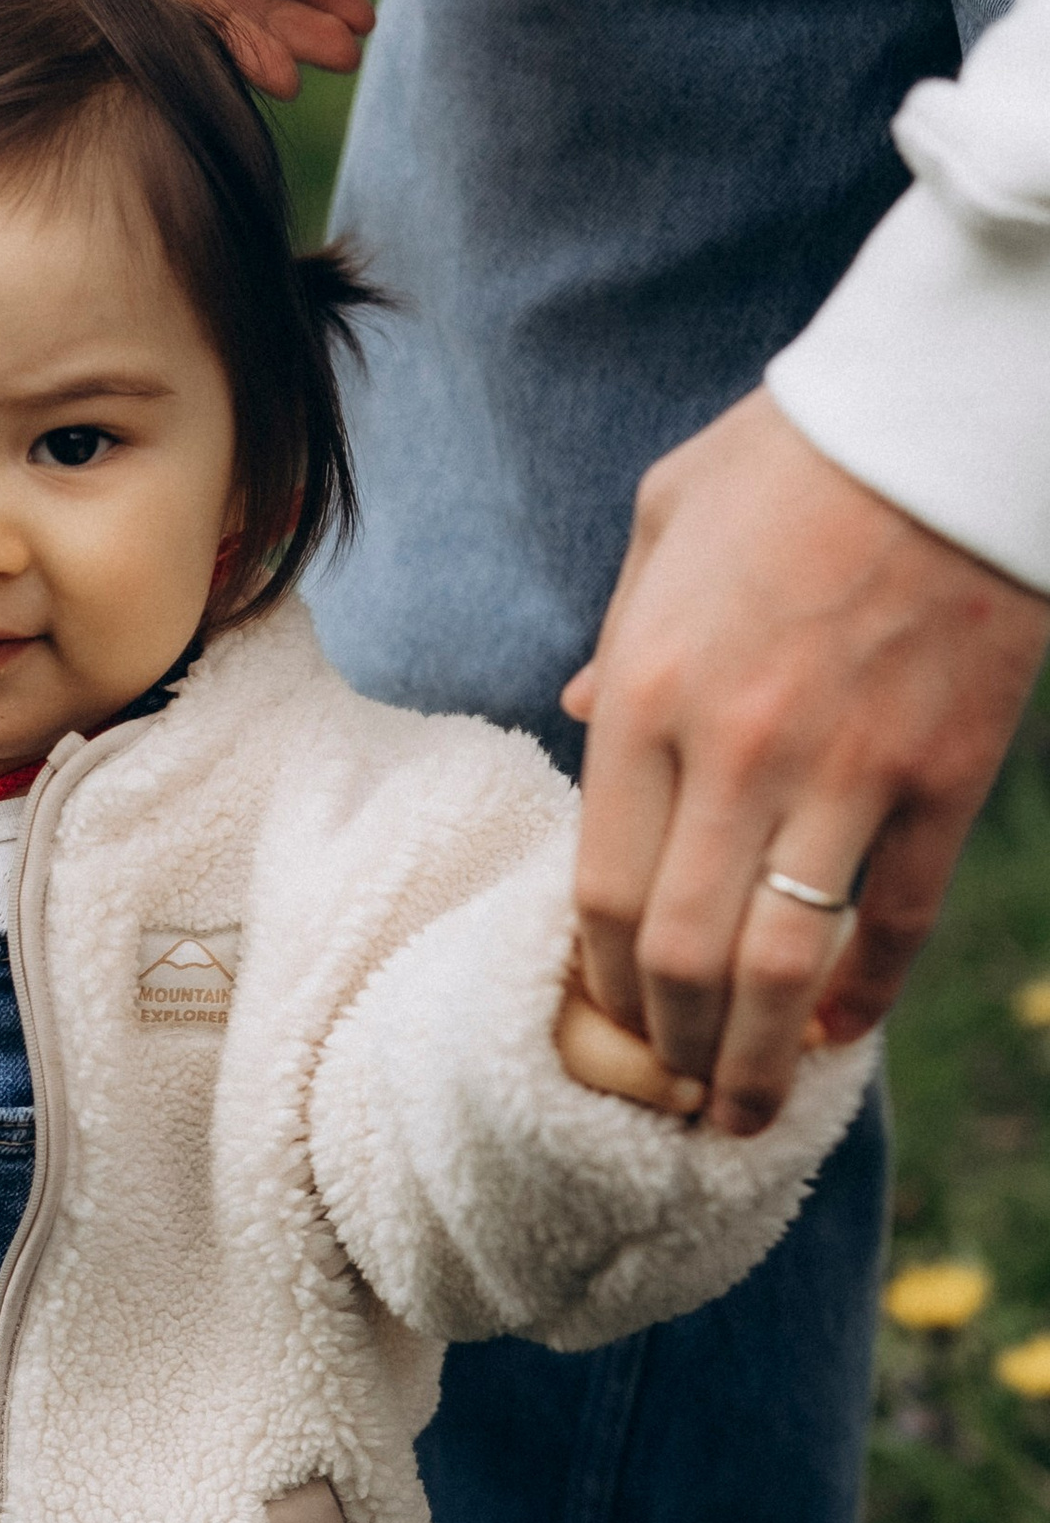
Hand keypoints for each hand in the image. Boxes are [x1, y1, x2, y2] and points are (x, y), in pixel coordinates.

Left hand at [564, 392, 1049, 1133]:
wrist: (949, 409)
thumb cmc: (795, 454)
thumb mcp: (665, 525)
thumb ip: (615, 634)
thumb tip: (574, 711)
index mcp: (646, 693)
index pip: (598, 892)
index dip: (597, 983)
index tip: (604, 1022)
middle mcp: (734, 749)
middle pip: (680, 953)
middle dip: (669, 1045)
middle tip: (669, 1092)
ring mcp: (847, 767)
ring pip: (783, 961)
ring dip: (757, 1058)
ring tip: (741, 1113)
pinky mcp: (945, 771)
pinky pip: (897, 916)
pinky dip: (866, 991)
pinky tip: (841, 1031)